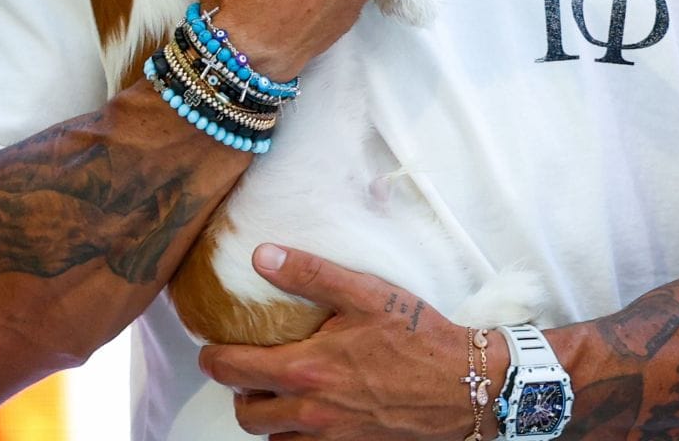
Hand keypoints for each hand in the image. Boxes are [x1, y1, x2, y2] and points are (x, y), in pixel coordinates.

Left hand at [200, 245, 479, 439]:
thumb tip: (263, 256)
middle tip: (250, 369)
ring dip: (270, 415)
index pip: (234, 371)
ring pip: (273, 437)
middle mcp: (310, 411)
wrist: (464, 384)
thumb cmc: (418, 336)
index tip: (214, 349)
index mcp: (307, 369)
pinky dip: (297, 434)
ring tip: (282, 391)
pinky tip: (313, 412)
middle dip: (240, 391)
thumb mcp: (367, 294)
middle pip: (247, 413)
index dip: (214, 359)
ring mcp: (329, 437)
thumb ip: (312, 274)